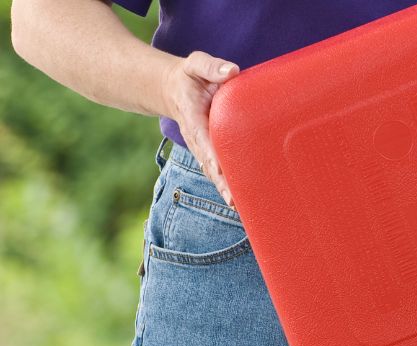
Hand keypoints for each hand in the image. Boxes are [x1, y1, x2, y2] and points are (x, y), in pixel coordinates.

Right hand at [160, 51, 239, 205]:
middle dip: (220, 182)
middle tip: (233, 200)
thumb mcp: (196, 65)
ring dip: (223, 189)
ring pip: (212, 171)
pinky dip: (226, 185)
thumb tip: (231, 71)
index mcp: (193, 116)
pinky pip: (217, 170)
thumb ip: (211, 67)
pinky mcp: (208, 151)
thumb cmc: (190, 76)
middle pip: (208, 163)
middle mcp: (195, 136)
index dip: (211, 155)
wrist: (173, 88)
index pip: (202, 138)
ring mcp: (201, 146)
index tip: (219, 170)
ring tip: (238, 207)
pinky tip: (240, 202)